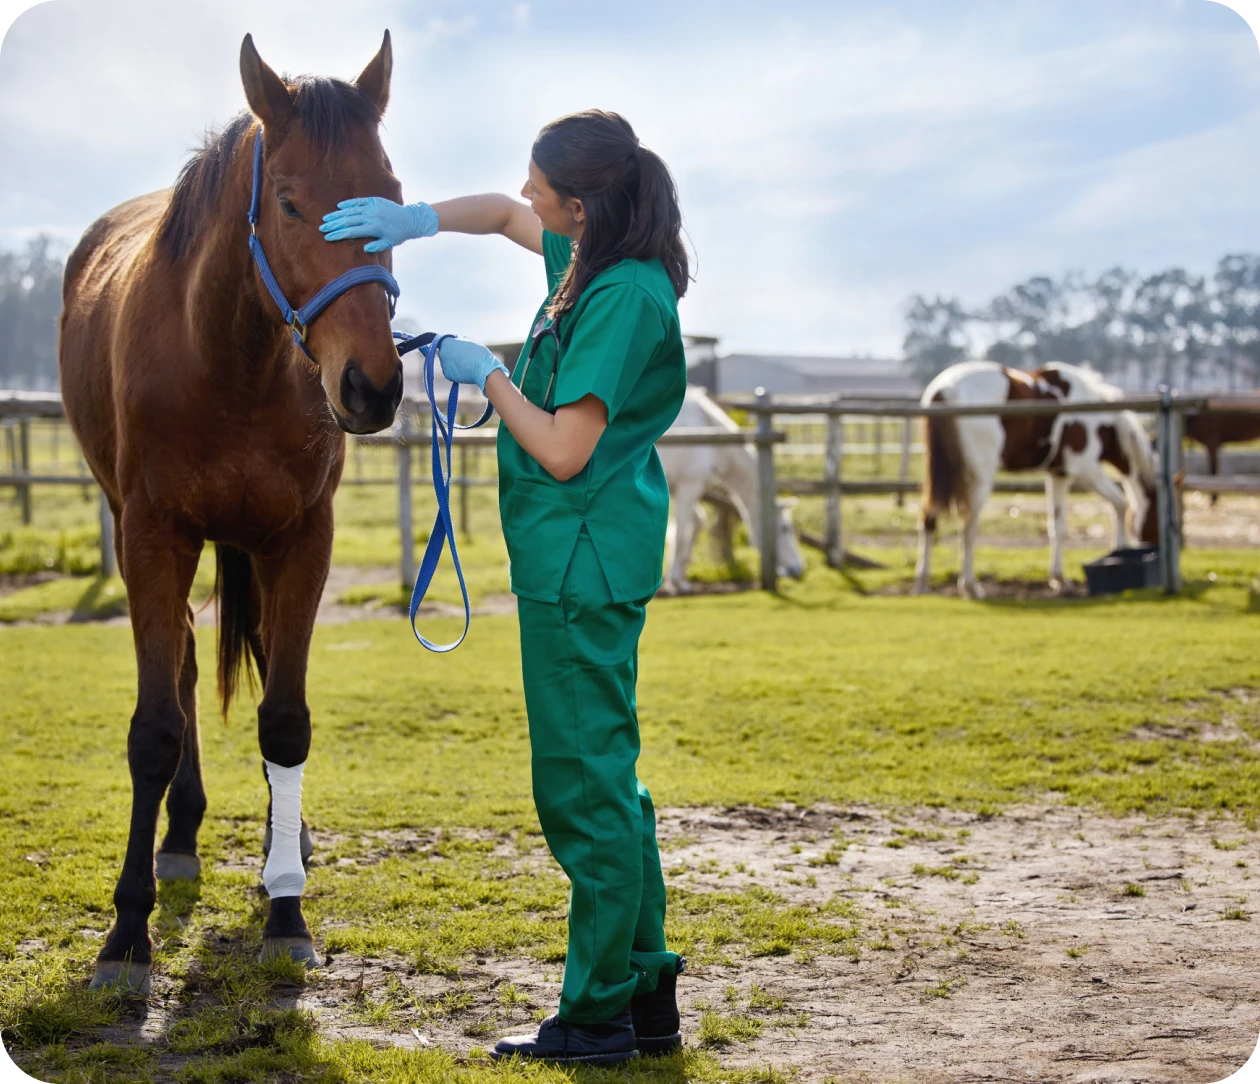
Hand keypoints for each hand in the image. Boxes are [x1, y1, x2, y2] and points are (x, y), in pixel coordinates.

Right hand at [319, 198, 437, 252]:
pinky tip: (339, 206)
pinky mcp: (374, 200)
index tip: (328, 237)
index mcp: (374, 228)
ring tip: (326, 219)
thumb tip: (365, 249)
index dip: (338, 234)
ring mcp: (372, 207)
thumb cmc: (399, 234)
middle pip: (348, 221)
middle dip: (333, 225)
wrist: (410, 219)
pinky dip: (349, 204)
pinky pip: (359, 202)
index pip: (351, 232)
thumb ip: (377, 247)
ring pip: (351, 211)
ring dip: (337, 215)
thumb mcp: (390, 243)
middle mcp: (371, 217)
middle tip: (322, 228)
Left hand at [436, 337, 508, 392]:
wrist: (483, 369)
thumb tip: (456, 341)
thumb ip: (459, 340)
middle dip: (450, 353)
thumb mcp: (469, 340)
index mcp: (447, 343)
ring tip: (465, 363)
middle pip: (444, 352)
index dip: (449, 344)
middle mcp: (442, 353)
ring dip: (453, 362)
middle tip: (462, 356)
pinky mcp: (447, 374)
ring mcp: (444, 364)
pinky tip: (464, 370)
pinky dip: (455, 371)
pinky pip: (449, 371)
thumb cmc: (479, 353)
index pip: (442, 342)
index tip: (455, 346)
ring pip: (446, 362)